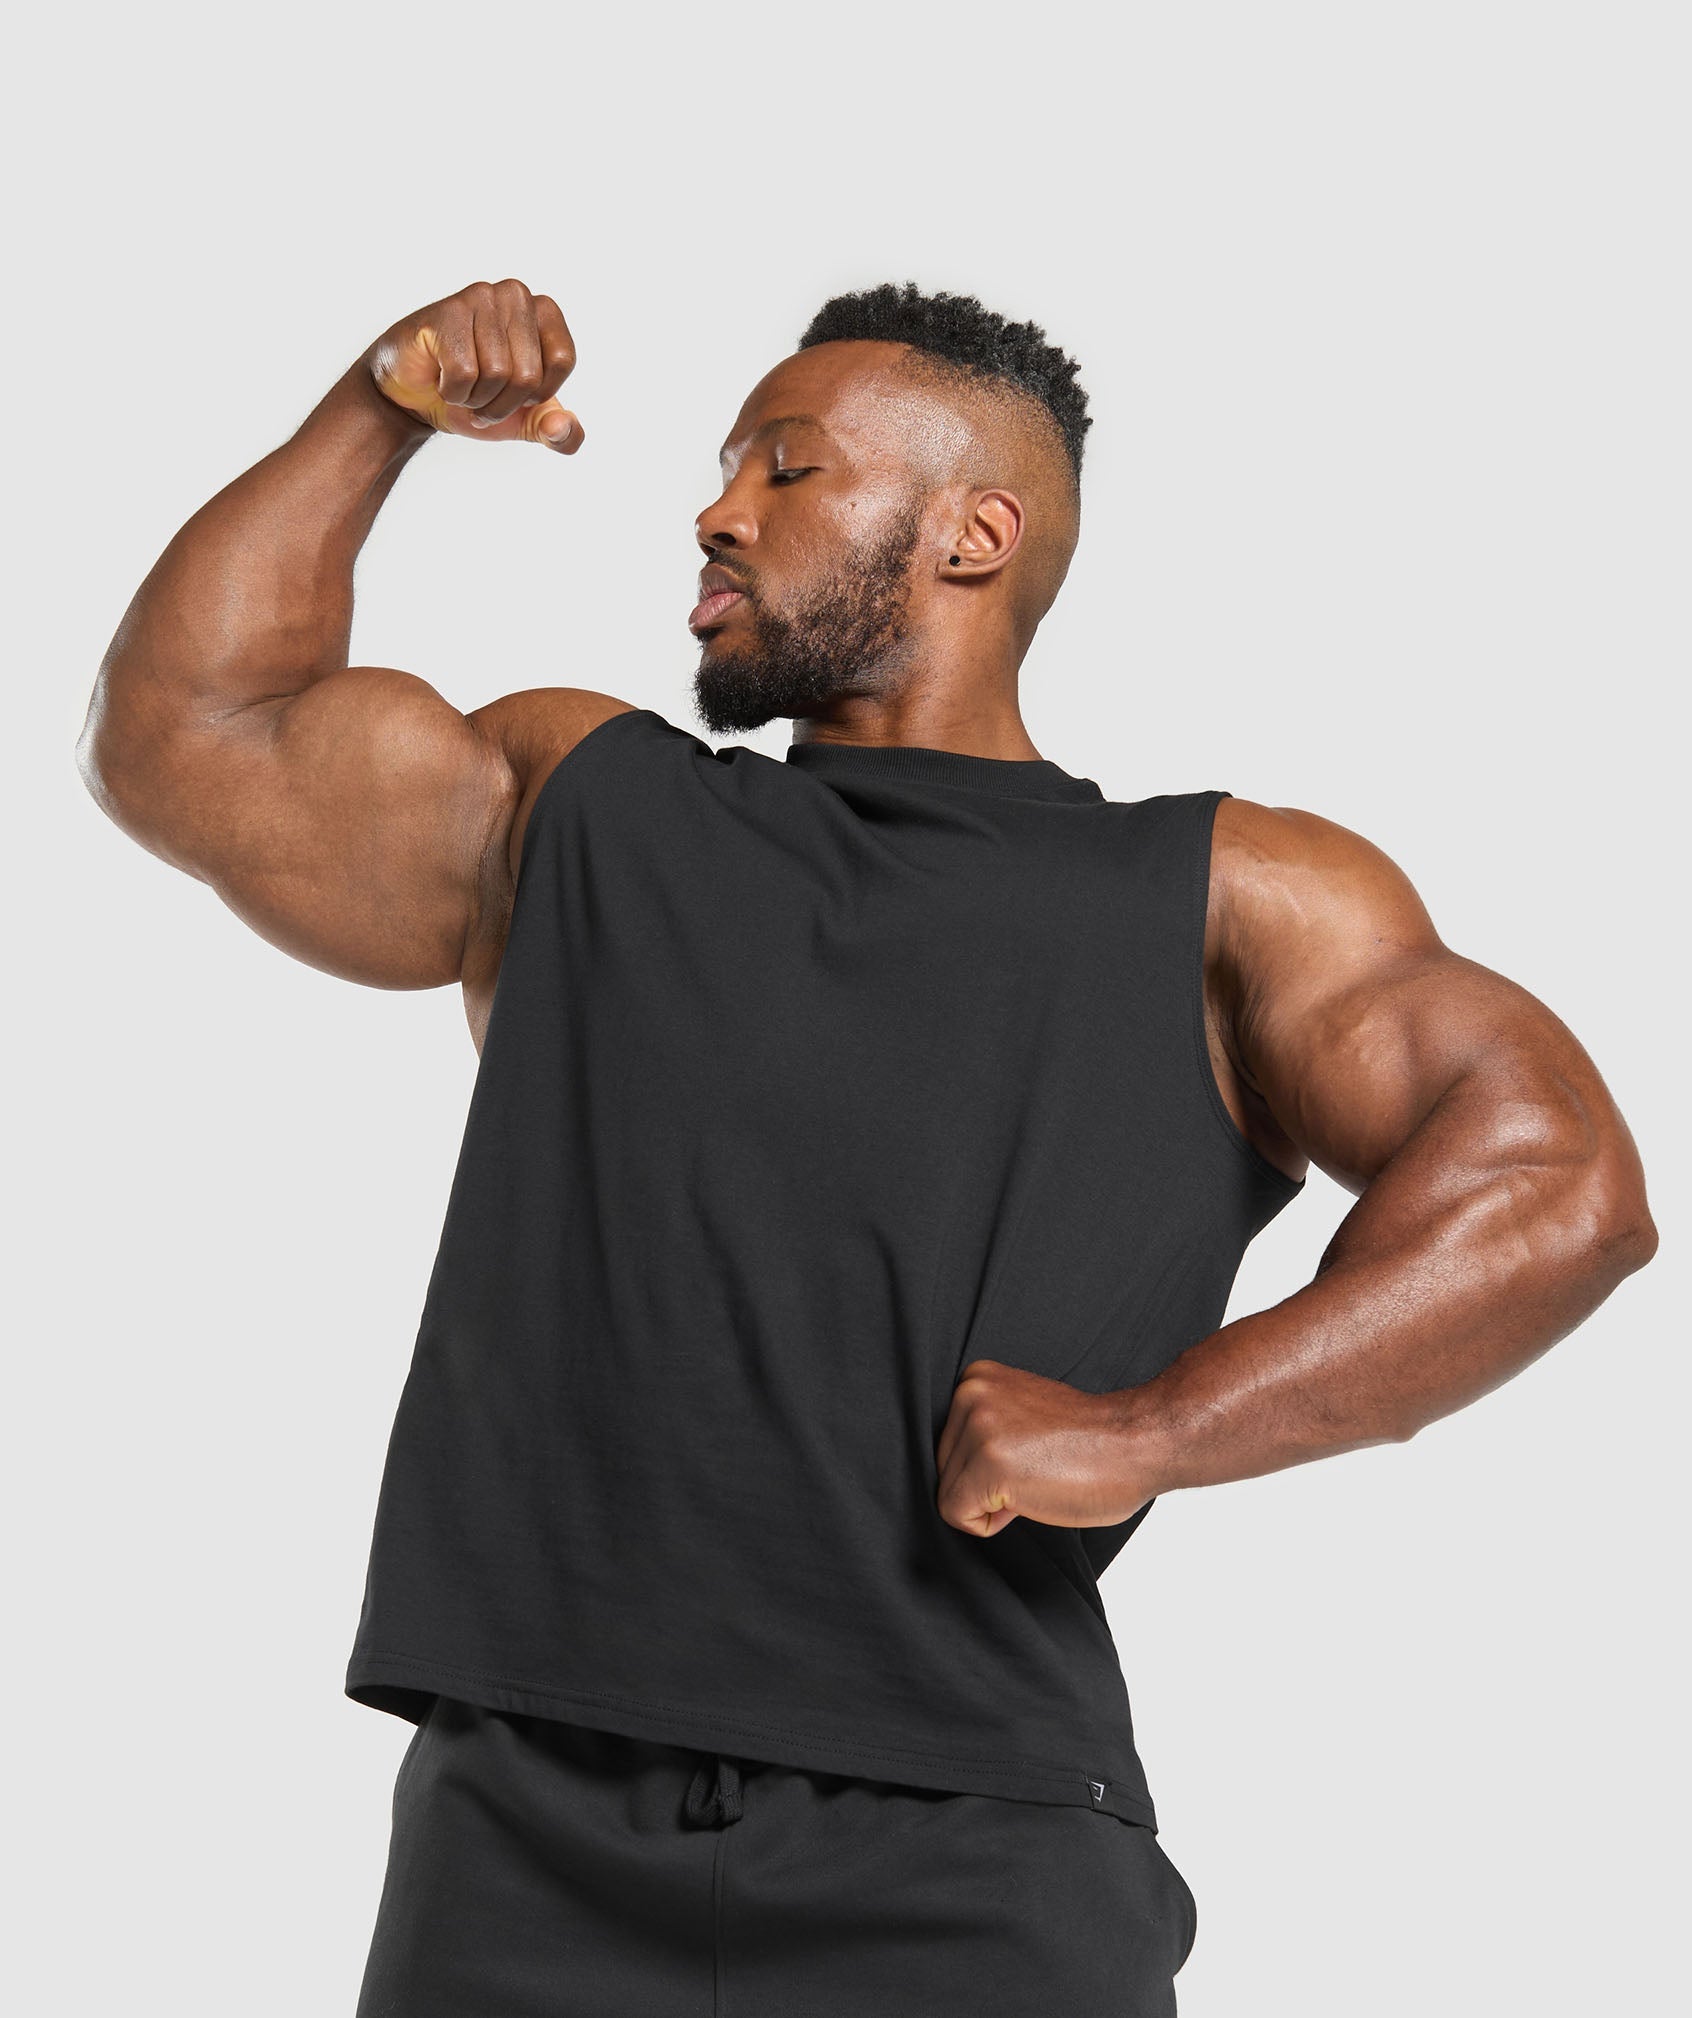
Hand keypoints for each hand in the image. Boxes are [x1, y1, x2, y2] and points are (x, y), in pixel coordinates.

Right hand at [367, 279, 582, 451]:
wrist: (417, 400)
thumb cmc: (476, 398)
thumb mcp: (525, 422)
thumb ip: (558, 432)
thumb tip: (563, 428)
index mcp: (544, 312)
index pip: (561, 360)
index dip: (537, 393)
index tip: (514, 391)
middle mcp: (516, 294)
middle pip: (528, 374)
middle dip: (503, 404)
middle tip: (481, 397)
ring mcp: (480, 297)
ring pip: (497, 373)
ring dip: (477, 399)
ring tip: (462, 386)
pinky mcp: (447, 312)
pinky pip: (464, 373)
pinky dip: (452, 392)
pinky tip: (441, 377)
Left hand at [935, 1359, 1156, 1537]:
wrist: (1135, 1443)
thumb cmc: (1089, 1441)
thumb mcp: (1020, 1414)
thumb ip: (983, 1426)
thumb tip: (953, 1470)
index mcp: (975, 1379)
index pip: (948, 1445)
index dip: (987, 1466)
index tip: (1029, 1456)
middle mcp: (969, 1395)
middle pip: (944, 1469)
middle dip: (985, 1485)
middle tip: (1037, 1471)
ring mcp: (978, 1428)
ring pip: (949, 1494)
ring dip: (991, 1503)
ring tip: (1036, 1480)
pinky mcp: (987, 1464)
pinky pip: (957, 1515)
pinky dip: (990, 1524)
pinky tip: (1030, 1497)